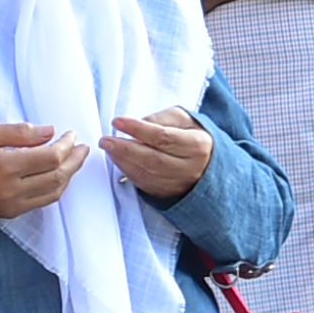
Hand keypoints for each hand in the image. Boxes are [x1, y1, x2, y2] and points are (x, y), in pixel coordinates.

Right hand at [0, 121, 89, 219]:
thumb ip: (18, 132)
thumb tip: (49, 131)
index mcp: (6, 166)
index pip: (50, 157)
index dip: (66, 145)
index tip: (70, 134)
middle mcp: (13, 189)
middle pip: (57, 175)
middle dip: (74, 160)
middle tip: (82, 147)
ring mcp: (13, 204)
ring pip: (54, 191)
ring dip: (69, 175)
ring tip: (76, 160)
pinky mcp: (12, 212)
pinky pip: (43, 202)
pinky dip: (56, 188)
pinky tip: (59, 175)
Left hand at [99, 106, 213, 200]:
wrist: (208, 165)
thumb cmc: (192, 137)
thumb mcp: (184, 119)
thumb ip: (162, 118)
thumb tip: (140, 123)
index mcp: (197, 146)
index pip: (163, 137)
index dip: (138, 129)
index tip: (118, 122)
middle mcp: (189, 168)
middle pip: (152, 159)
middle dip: (125, 148)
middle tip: (105, 139)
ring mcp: (178, 184)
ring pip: (146, 174)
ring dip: (122, 160)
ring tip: (108, 147)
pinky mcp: (167, 193)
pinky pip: (143, 183)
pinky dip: (127, 171)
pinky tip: (117, 159)